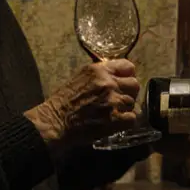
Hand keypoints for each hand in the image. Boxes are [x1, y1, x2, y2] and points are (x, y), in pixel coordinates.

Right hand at [26, 60, 140, 151]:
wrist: (55, 121)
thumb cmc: (63, 101)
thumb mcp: (80, 78)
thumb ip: (99, 76)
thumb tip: (115, 77)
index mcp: (98, 70)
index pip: (128, 66)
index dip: (128, 76)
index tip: (124, 83)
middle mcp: (108, 82)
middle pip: (134, 84)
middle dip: (129, 92)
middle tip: (120, 100)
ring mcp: (113, 100)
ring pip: (132, 102)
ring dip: (126, 108)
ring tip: (115, 113)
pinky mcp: (115, 118)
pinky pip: (132, 117)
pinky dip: (126, 122)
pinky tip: (116, 123)